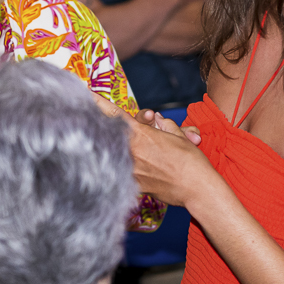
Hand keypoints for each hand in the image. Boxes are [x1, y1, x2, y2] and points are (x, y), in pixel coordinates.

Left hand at [93, 95, 219, 207]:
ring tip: (147, 152)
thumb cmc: (192, 161)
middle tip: (139, 130)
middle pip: (115, 134)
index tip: (86, 94)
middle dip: (123, 130)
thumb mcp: (179, 136)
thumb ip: (164, 126)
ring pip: (120, 153)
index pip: (115, 114)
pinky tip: (148, 168)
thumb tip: (157, 120)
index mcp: (141, 134)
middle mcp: (132, 151)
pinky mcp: (135, 184)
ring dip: (127, 149)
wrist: (198, 189)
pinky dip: (133, 167)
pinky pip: (127, 171)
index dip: (98, 103)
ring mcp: (131, 169)